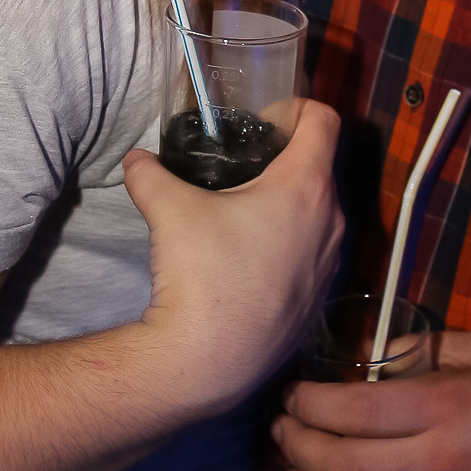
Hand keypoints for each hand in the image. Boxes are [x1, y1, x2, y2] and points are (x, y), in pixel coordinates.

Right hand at [123, 100, 343, 418]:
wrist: (210, 362)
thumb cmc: (202, 276)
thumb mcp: (169, 210)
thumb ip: (151, 174)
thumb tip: (137, 160)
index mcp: (307, 186)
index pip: (323, 119)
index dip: (294, 107)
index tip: (262, 119)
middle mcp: (333, 221)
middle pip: (322, 166)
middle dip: (286, 157)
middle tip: (244, 165)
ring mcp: (331, 264)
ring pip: (321, 214)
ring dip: (290, 204)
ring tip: (244, 213)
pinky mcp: (320, 300)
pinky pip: (314, 255)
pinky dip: (291, 244)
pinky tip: (250, 259)